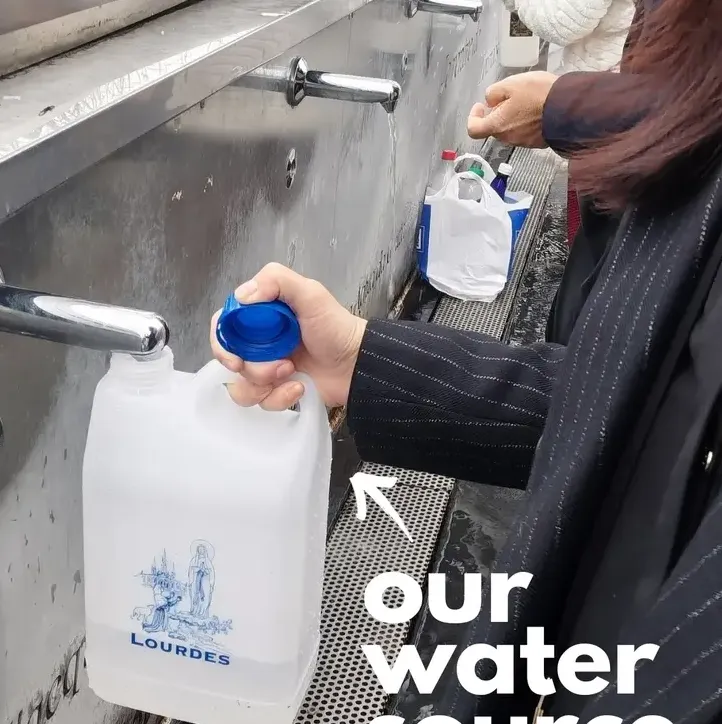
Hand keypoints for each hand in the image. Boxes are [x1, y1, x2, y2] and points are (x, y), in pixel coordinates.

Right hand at [210, 263, 366, 410]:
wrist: (358, 365)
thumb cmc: (337, 328)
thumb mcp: (310, 294)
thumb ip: (275, 280)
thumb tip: (241, 296)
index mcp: (261, 316)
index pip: (224, 327)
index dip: (223, 343)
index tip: (235, 356)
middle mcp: (259, 342)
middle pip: (231, 360)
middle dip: (251, 367)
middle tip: (279, 365)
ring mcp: (268, 368)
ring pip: (242, 386)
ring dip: (264, 384)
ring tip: (291, 374)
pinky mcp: (278, 390)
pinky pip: (263, 402)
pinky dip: (280, 397)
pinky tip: (299, 386)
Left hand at [467, 71, 557, 147]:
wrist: (569, 107)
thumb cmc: (538, 94)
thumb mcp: (511, 84)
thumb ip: (494, 93)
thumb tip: (490, 101)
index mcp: (498, 125)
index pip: (474, 130)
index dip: (474, 117)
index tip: (481, 106)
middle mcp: (508, 138)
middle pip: (494, 128)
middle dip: (496, 114)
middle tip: (507, 98)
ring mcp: (523, 142)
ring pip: (510, 130)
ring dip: (512, 118)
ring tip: (525, 101)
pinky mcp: (536, 142)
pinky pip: (525, 133)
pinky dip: (525, 123)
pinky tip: (536, 110)